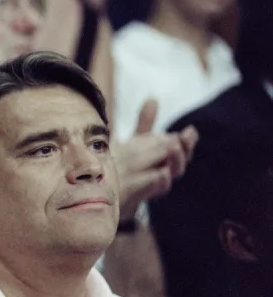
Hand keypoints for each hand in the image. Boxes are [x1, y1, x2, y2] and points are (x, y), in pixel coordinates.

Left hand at [112, 99, 198, 218]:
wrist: (107, 192)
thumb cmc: (127, 167)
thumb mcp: (135, 143)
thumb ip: (145, 125)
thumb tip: (153, 99)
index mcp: (162, 161)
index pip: (181, 151)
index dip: (187, 142)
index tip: (190, 131)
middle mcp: (159, 174)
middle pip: (177, 164)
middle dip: (181, 152)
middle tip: (178, 141)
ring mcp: (148, 187)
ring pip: (166, 179)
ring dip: (171, 166)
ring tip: (171, 152)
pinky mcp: (135, 197)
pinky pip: (148, 191)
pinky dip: (156, 183)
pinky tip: (161, 174)